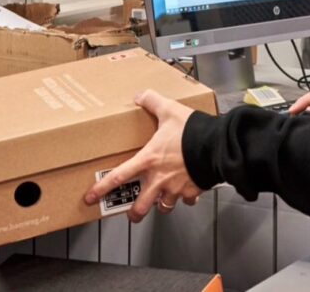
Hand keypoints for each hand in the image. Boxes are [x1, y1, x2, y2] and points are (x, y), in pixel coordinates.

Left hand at [83, 90, 202, 221]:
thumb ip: (153, 101)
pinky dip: (186, 198)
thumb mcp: (169, 110)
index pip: (118, 177)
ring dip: (161, 205)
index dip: (102, 189)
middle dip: (135, 213)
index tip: (91, 197)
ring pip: (164, 207)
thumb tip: (141, 95)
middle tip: (133, 214)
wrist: (217, 146)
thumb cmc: (193, 131)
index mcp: (149, 160)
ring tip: (161, 203)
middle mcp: (159, 178)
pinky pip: (187, 200)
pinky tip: (187, 192)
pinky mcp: (192, 190)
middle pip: (141, 206)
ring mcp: (176, 187)